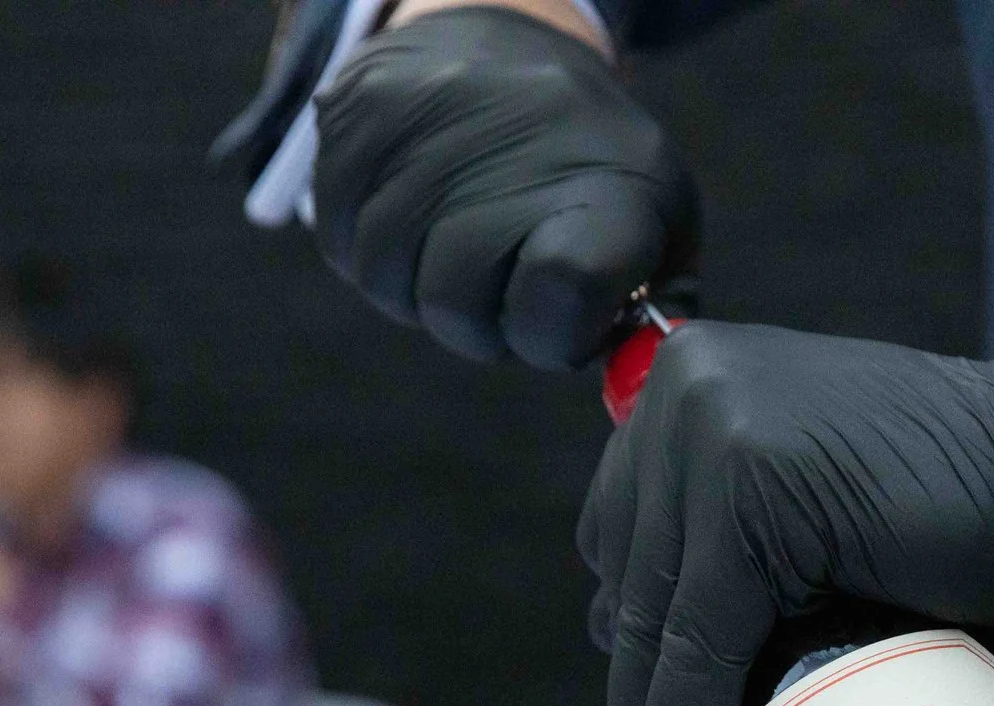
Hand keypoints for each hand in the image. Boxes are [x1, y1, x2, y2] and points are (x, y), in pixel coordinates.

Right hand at [312, 6, 697, 368]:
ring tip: (454, 248)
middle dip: (473, 324)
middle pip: (454, 300)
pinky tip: (411, 218)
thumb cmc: (590, 163)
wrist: (514, 36)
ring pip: (383, 272)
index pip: (567, 286)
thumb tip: (625, 382)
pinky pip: (336, 233)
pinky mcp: (357, 108)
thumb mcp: (657, 229)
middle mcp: (516, 136)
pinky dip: (365, 248)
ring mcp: (428, 117)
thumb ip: (644, 319)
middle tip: (498, 290)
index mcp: (610, 181)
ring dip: (414, 288)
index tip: (562, 322)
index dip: (552, 335)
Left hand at [577, 322, 993, 705]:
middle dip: (639, 699)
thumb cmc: (961, 499)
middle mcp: (683, 393)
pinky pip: (694, 644)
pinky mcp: (747, 497)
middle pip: (627, 585)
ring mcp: (711, 435)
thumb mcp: (814, 496)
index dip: (635, 644)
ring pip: (652, 622)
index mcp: (690, 380)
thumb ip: (739, 531)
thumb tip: (661, 657)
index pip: (622, 540)